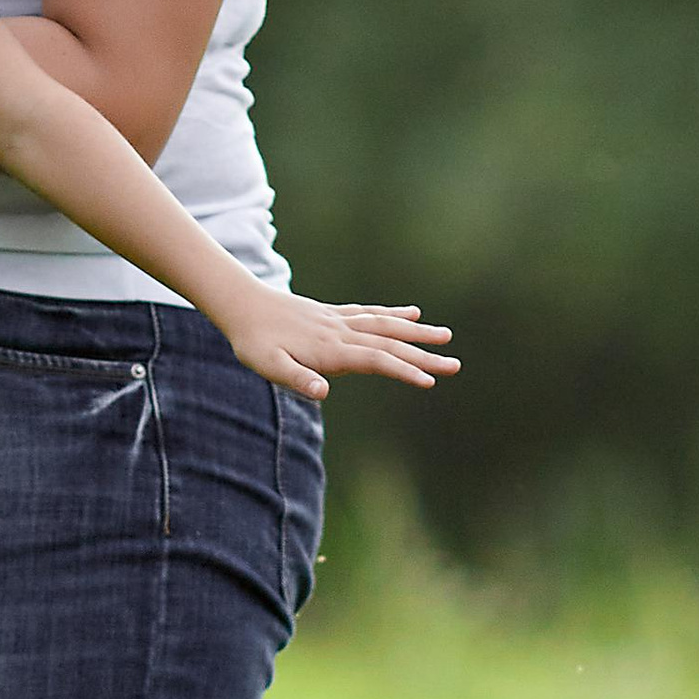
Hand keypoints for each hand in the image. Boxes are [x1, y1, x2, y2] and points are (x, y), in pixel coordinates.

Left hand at [226, 293, 458, 402]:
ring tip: (446, 336)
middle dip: (423, 356)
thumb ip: (297, 379)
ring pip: (386, 326)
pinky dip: (394, 315)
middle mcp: (341, 333)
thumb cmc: (254, 343)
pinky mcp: (334, 315)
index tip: (430, 382)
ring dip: (417, 333)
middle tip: (456, 366)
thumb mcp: (268, 367)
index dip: (403, 371)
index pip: (375, 361)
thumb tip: (322, 393)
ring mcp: (339, 321)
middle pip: (390, 344)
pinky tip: (411, 314)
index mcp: (330, 350)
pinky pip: (371, 313)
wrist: (242, 306)